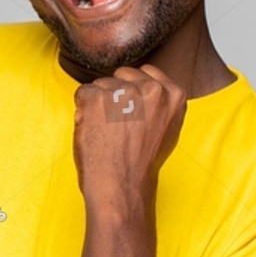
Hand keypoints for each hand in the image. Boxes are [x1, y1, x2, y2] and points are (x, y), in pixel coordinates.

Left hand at [71, 64, 184, 210]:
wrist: (122, 185)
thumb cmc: (140, 163)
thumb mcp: (166, 128)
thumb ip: (158, 103)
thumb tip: (143, 86)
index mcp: (174, 94)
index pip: (145, 72)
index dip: (132, 89)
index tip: (130, 111)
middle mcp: (152, 89)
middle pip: (121, 75)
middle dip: (115, 93)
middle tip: (117, 125)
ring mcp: (123, 91)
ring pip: (101, 84)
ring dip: (98, 104)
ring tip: (107, 132)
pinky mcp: (96, 98)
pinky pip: (82, 93)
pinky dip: (82, 111)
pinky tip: (93, 131)